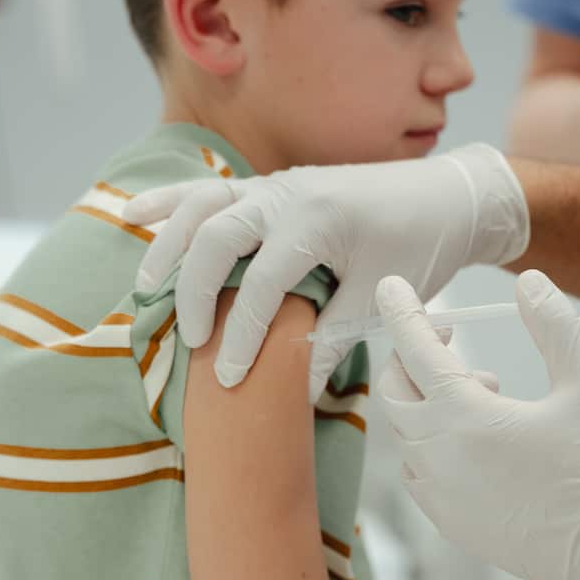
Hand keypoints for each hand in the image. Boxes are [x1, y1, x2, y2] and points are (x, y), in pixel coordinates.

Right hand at [121, 144, 528, 402]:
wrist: (446, 197)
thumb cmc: (419, 246)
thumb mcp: (380, 299)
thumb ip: (332, 341)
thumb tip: (293, 395)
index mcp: (318, 221)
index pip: (262, 285)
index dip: (242, 337)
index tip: (230, 379)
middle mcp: (287, 194)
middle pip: (215, 239)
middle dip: (194, 294)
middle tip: (191, 343)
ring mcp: (274, 184)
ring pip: (202, 205)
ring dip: (168, 243)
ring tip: (146, 287)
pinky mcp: (270, 185)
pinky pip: (209, 188)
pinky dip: (169, 202)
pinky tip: (133, 215)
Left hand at [375, 270, 579, 579]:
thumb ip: (554, 325)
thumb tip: (528, 282)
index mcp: (466, 417)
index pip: (413, 349)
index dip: (401, 311)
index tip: (392, 287)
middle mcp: (440, 458)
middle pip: (394, 392)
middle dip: (411, 358)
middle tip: (449, 341)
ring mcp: (441, 497)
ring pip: (404, 434)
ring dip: (428, 403)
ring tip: (487, 395)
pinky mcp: (452, 525)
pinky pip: (418, 474)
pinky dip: (431, 444)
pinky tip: (477, 440)